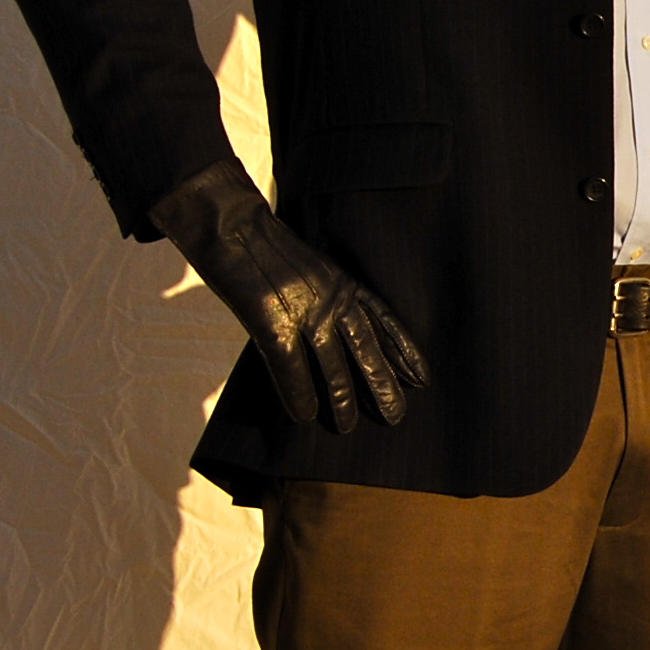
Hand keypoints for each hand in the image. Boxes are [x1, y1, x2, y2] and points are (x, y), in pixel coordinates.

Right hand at [148, 158, 428, 431]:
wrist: (227, 220)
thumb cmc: (263, 245)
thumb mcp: (307, 268)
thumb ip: (320, 297)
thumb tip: (325, 333)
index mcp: (342, 282)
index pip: (384, 321)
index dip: (403, 352)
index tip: (422, 379)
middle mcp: (331, 297)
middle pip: (365, 349)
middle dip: (382, 385)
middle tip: (396, 417)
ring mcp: (303, 309)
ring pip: (332, 364)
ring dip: (340, 400)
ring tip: (347, 428)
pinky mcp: (271, 321)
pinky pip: (289, 366)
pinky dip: (298, 393)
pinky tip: (303, 417)